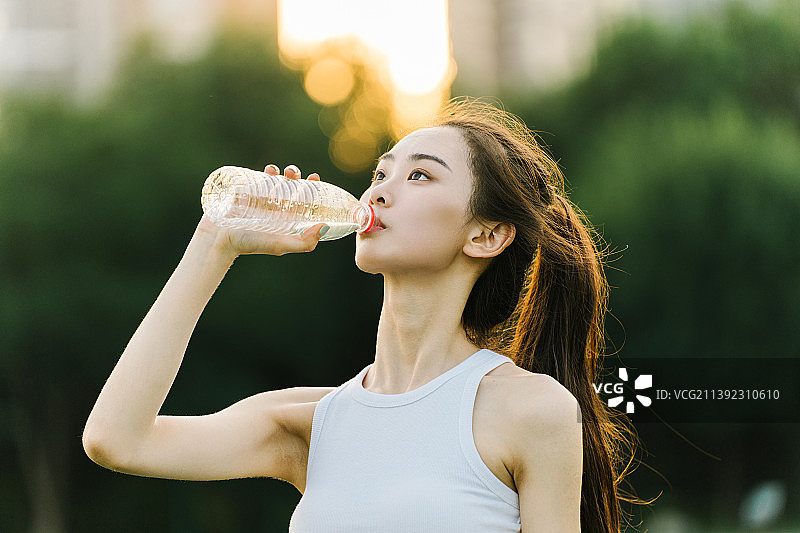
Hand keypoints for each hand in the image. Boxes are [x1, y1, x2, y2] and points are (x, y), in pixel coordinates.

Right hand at [197, 164, 327, 257]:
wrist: (217, 239)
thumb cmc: (249, 244)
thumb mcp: (280, 245)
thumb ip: (303, 243)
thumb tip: (325, 227)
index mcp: (286, 221)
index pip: (304, 202)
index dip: (312, 189)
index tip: (314, 177)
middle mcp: (275, 210)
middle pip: (290, 188)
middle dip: (295, 176)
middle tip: (293, 173)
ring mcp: (260, 201)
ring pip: (275, 181)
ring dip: (281, 172)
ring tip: (278, 170)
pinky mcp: (246, 194)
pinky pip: (257, 178)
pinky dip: (266, 172)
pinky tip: (269, 169)